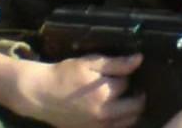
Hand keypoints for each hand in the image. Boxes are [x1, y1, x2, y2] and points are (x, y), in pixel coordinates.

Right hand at [12, 53, 144, 127]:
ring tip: (127, 97)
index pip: (128, 83)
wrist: (41, 94)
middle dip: (137, 95)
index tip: (123, 71)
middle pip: (135, 107)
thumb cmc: (65, 74)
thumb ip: (117, 63)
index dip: (126, 75)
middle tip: (134, 86)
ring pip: (128, 121)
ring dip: (132, 110)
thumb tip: (140, 59)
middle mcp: (105, 114)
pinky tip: (115, 109)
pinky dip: (121, 120)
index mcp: (105, 93)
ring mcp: (99, 127)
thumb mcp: (90, 63)